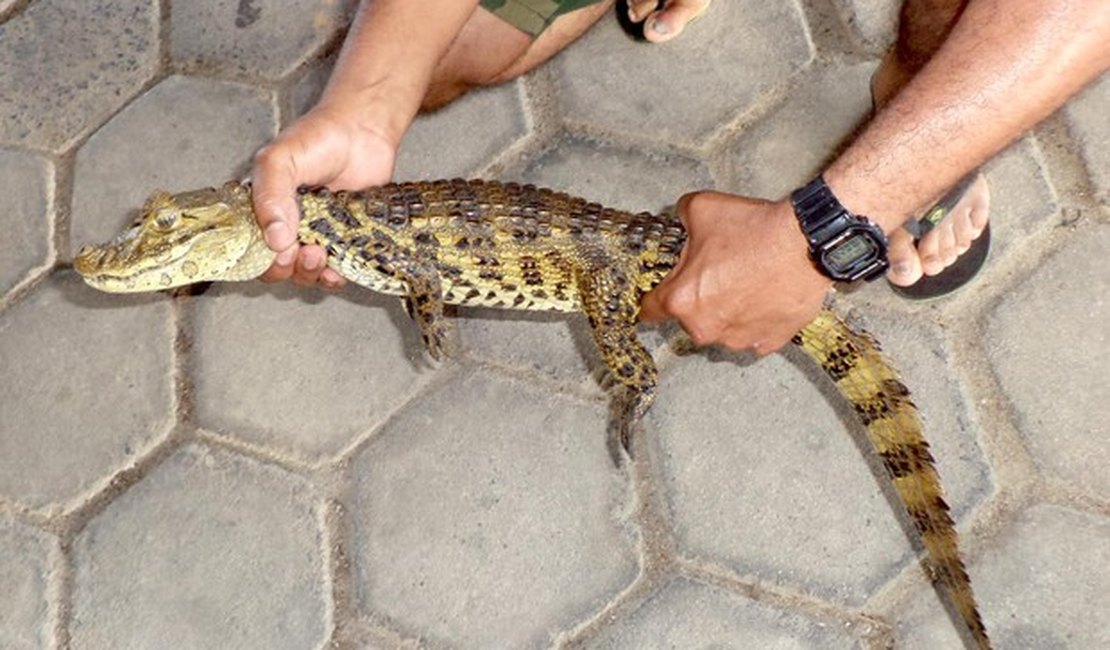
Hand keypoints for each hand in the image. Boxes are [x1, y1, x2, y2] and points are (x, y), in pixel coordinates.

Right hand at [250, 100, 399, 286]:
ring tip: (320, 253)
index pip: (252, 249)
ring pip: (307, 273)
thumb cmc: (318, 138)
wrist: (363, 130)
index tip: (279, 253)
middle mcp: (289, 227)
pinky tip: (339, 268)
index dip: (262, 260)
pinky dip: (336, 277)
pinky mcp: (346, 240)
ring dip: (311, 273)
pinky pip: (338, 271)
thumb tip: (275, 241)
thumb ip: (270, 196)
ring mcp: (318, 235)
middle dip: (289, 269)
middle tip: (304, 251)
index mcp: (264, 209)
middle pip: (279, 268)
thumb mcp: (280, 160)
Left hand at [639, 191, 832, 354]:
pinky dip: (756, 319)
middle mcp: (706, 327)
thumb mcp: (702, 209)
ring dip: (728, 311)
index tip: (659, 294)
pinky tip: (764, 296)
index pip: (649, 310)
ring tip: (745, 281)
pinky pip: (753, 334)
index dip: (653, 297)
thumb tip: (682, 219)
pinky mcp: (768, 342)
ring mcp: (739, 339)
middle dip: (699, 298)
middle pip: (690, 318)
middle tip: (718, 273)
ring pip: (723, 328)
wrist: (805, 243)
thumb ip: (682, 218)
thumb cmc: (756, 231)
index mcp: (682, 300)